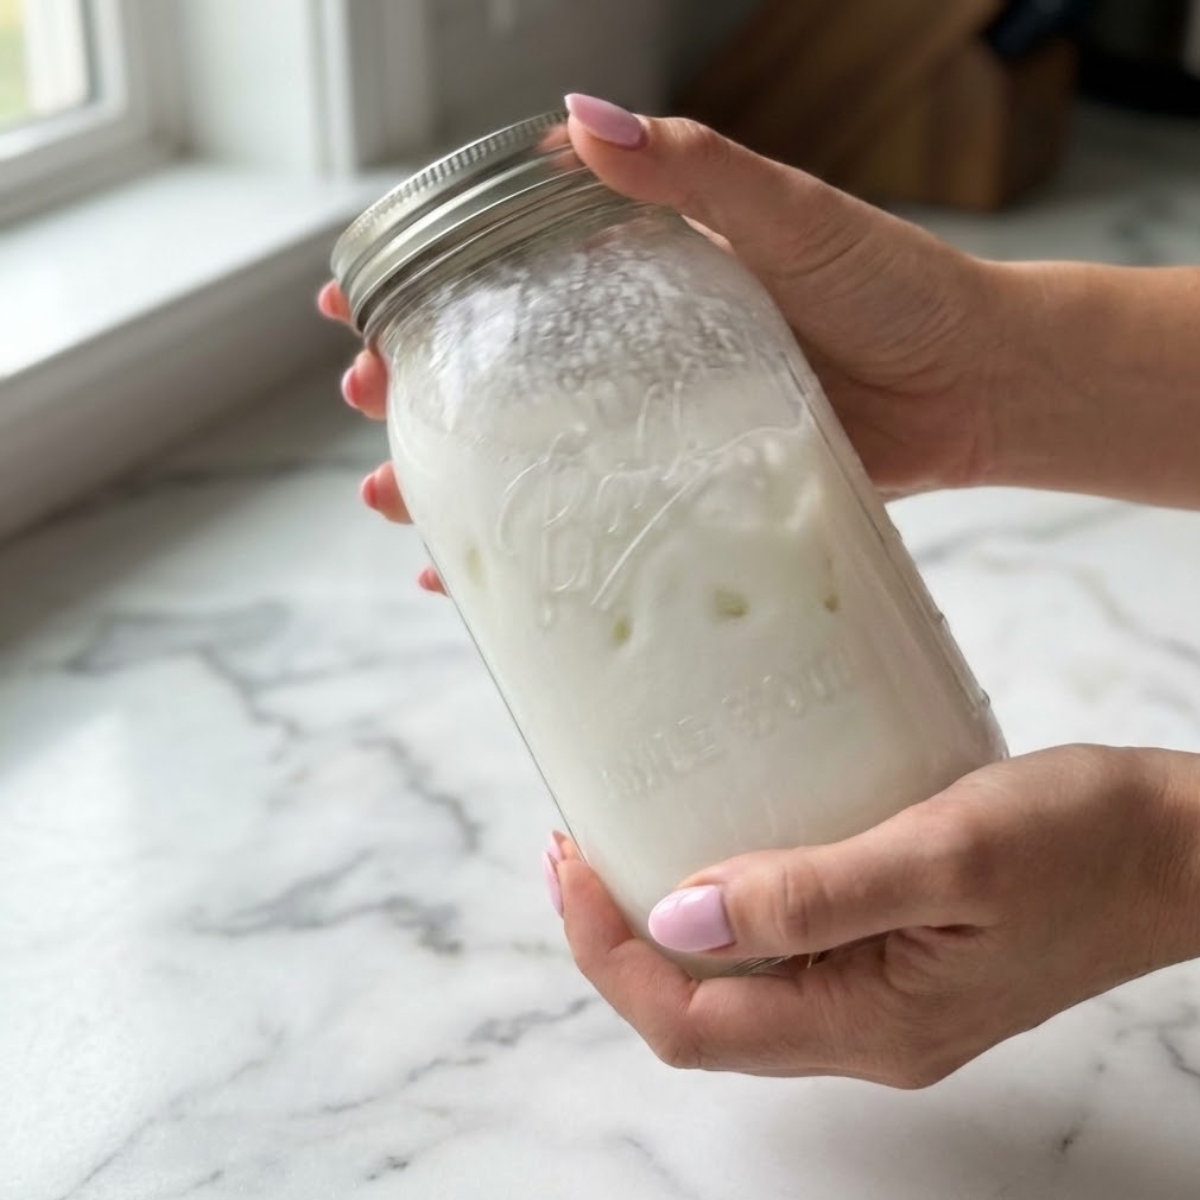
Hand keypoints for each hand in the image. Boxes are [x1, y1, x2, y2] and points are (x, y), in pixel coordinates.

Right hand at [317, 99, 1018, 584]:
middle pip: (501, 366)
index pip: (511, 266)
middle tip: (368, 398)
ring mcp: (659, 422)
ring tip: (391, 496)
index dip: (427, 279)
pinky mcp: (692, 487)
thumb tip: (583, 120)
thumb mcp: (793, 218)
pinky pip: (598, 516)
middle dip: (420, 385)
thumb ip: (696, 176)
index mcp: (648, 271)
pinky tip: (477, 579)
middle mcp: (640, 348)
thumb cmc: (894, 288)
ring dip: (455, 475)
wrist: (974, 386)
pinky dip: (538, 548)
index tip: (359, 295)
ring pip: (533, 450)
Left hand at [550, 745, 1199, 1084]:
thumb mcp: (943, 854)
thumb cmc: (1081, 842)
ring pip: (738, 986)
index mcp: (869, 1022)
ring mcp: (885, 999)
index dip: (611, 954)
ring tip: (626, 840)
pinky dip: (730, 907)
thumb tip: (678, 914)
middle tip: (580, 846)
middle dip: (620, 940)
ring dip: (667, 924)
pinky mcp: (900, 958)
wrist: (1180, 847)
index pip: (691, 1024)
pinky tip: (721, 844)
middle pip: (701, 1015)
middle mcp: (867, 1031)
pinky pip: (784, 952)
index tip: (573, 864)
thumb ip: (810, 893)